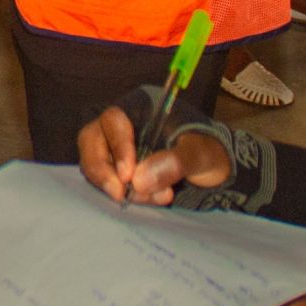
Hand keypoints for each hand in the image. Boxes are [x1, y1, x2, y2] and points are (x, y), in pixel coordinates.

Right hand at [77, 105, 233, 205]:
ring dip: (115, 185)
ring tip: (152, 198)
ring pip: (95, 161)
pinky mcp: (116, 165)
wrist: (213, 166)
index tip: (128, 176)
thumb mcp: (199, 154)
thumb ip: (174, 163)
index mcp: (140, 107)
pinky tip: (150, 199)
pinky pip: (106, 178)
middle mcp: (121, 123)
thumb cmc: (206, 150)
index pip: (113, 120)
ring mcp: (116, 145)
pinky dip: (123, 192)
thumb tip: (139, 181)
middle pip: (92, 140)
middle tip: (120, 195)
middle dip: (103, 170)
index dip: (116, 147)